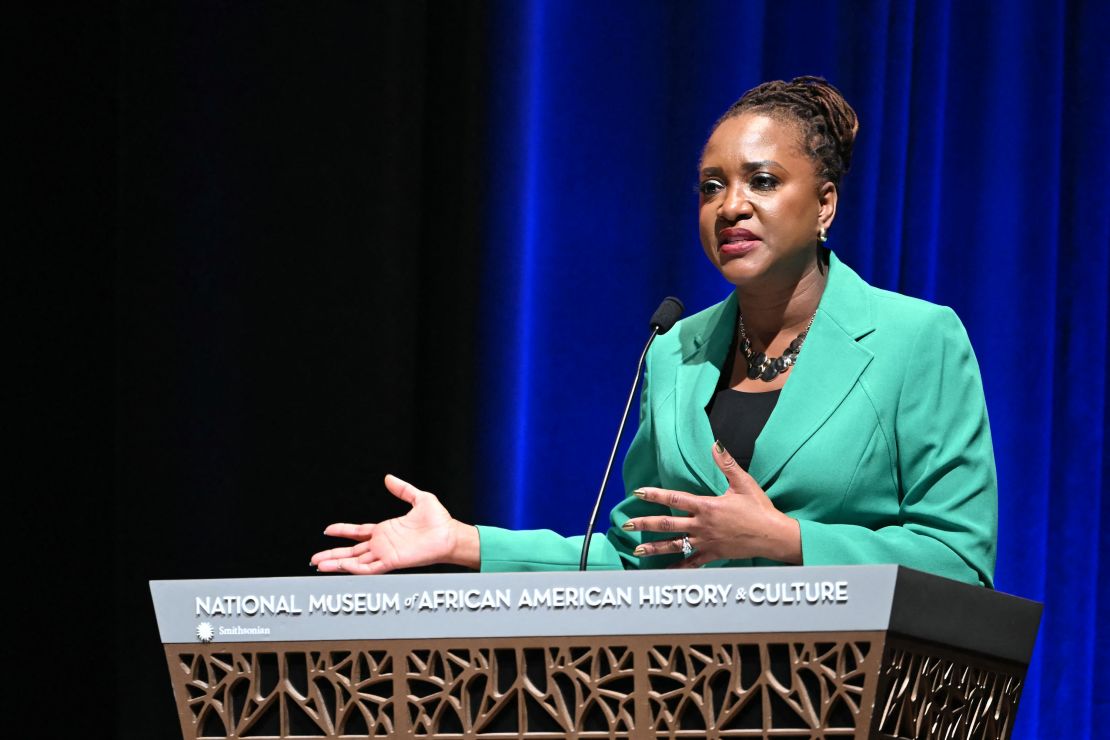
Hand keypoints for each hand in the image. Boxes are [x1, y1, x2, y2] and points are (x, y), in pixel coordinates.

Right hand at [311, 474, 479, 573]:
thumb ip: (403, 489)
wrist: (450, 534)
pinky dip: (353, 568)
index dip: (343, 531)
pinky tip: (341, 566)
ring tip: (319, 565)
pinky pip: (368, 568)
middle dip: (332, 555)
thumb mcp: (419, 499)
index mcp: (386, 531)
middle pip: (351, 551)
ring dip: (337, 563)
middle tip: (314, 559)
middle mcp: (383, 544)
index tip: (327, 530)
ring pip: (355, 562)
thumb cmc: (439, 521)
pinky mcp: (391, 562)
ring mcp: (385, 554)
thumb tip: (389, 478)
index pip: (358, 532)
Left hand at [624, 442, 800, 566]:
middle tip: (627, 525)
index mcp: (707, 506)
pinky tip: (664, 571)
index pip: (675, 499)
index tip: (638, 493)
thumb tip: (716, 444)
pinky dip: (677, 568)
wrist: (773, 536)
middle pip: (668, 524)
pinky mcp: (713, 555)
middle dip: (645, 524)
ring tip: (637, 550)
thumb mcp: (743, 483)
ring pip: (674, 546)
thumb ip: (726, 464)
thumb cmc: (759, 509)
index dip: (655, 495)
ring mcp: (706, 542)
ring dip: (654, 548)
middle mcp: (702, 525)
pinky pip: (691, 563)